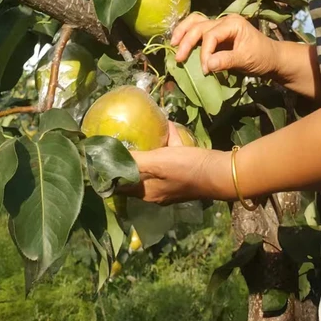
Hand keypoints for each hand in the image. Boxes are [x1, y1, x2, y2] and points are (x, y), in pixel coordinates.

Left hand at [117, 122, 233, 204]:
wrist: (220, 173)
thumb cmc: (186, 168)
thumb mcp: (157, 163)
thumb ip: (134, 161)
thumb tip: (109, 157)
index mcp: (145, 192)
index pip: (120, 185)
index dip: (109, 172)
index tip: (101, 157)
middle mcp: (155, 192)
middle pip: (135, 174)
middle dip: (128, 160)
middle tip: (119, 142)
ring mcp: (169, 184)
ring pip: (152, 166)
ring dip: (148, 151)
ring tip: (141, 134)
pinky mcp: (182, 174)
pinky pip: (168, 159)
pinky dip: (166, 145)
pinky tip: (168, 128)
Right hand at [170, 12, 278, 78]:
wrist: (271, 58)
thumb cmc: (261, 57)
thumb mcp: (246, 59)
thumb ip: (226, 60)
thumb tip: (206, 65)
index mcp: (233, 23)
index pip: (211, 34)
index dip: (204, 51)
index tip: (204, 69)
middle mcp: (224, 20)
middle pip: (199, 26)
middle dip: (187, 41)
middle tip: (178, 58)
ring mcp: (220, 25)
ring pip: (196, 22)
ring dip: (183, 32)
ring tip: (172, 43)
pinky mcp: (217, 34)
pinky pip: (199, 30)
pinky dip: (188, 34)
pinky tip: (180, 42)